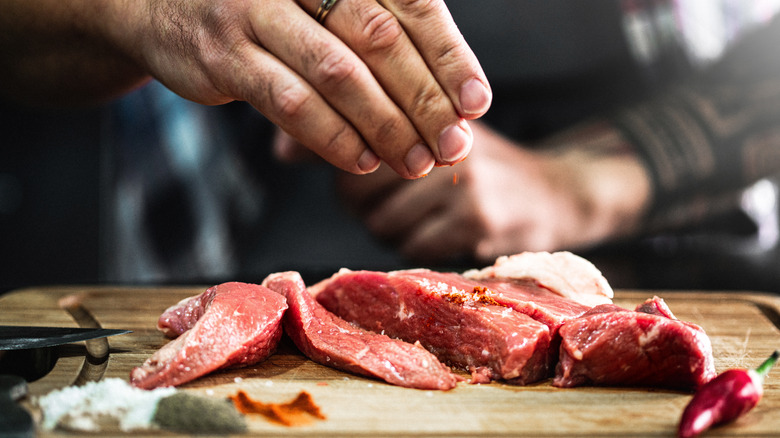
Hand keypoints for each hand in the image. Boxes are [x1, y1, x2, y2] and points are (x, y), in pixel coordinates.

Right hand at [102, 0, 489, 177]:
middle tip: (453, 146)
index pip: (413, 3)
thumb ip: (379, 41)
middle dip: (424, 100)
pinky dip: (333, 137)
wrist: (166, 5)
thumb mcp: (324, 7)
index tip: (476, 104)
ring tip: (416, 163)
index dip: (450, 56)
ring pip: (338, 74)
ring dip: (385, 127)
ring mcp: (257, 9)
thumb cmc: (269, 11)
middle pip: (380, 40)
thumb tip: (450, 105)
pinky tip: (363, 161)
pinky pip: (290, 102)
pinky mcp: (225, 52)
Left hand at [336, 121, 651, 263]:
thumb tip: (281, 150)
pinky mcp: (476, 219)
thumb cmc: (481, 167)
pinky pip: (413, 247)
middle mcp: (442, 138)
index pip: (354, 132)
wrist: (558, 193)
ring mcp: (461, 179)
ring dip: (392, 231)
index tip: (329, 169)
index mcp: (426, 110)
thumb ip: (360, 137)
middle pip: (357, 186)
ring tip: (424, 218)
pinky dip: (419, 249)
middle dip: (364, 204)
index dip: (335, 156)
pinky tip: (443, 235)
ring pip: (381, 222)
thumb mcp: (430, 135)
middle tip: (394, 202)